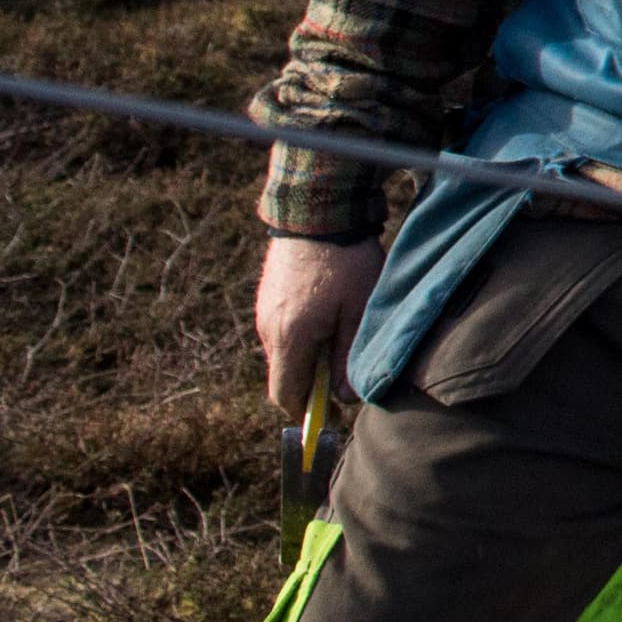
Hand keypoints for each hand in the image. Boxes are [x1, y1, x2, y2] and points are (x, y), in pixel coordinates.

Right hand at [254, 235, 383, 419]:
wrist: (317, 211)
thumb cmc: (345, 262)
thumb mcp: (358, 312)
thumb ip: (348, 358)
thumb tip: (343, 398)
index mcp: (289, 338)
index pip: (286, 395)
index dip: (308, 410)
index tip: (332, 411)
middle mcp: (268, 330)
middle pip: (284, 376)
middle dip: (311, 383)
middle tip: (344, 369)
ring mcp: (263, 313)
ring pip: (283, 354)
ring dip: (307, 357)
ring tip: (340, 333)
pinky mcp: (266, 298)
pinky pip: (281, 331)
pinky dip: (301, 336)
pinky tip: (328, 314)